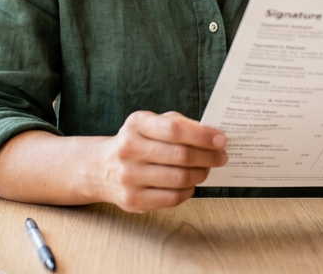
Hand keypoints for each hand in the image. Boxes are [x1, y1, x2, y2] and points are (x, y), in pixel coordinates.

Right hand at [92, 111, 227, 212]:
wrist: (102, 168)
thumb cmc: (138, 142)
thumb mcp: (152, 123)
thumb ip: (180, 124)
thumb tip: (213, 136)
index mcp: (136, 124)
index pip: (174, 129)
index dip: (202, 135)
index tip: (221, 140)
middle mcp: (129, 149)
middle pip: (180, 155)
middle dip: (208, 157)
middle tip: (221, 157)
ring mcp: (129, 177)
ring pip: (179, 179)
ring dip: (200, 174)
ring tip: (206, 169)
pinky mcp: (132, 200)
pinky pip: (172, 198)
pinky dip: (188, 190)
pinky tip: (189, 183)